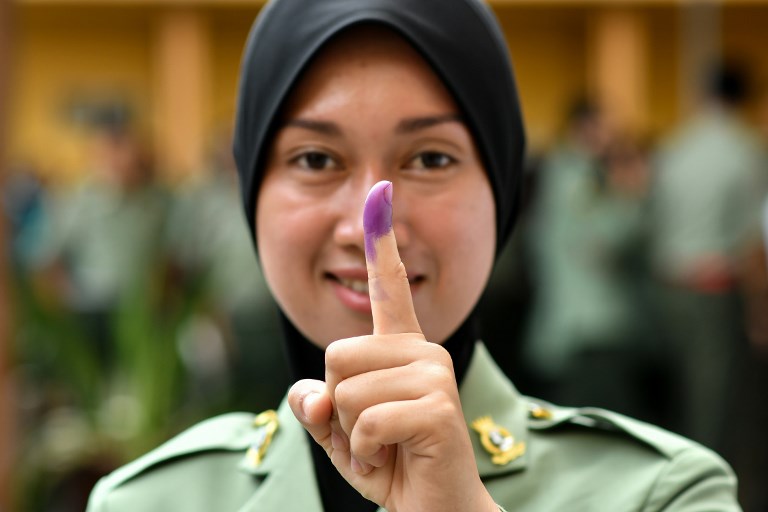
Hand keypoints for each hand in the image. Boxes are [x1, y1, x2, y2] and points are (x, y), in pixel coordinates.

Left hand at [288, 181, 497, 511]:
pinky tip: (391, 462)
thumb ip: (317, 407)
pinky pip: (364, 422)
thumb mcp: (339, 433)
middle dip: (336, 406)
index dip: (381, 241)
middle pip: (335, 354)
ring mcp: (434, 375)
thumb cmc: (391, 465)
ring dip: (349, 434)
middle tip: (370, 434)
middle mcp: (423, 350)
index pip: (388, 287)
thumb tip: (305, 392)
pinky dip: (363, 454)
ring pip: (344, 390)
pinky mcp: (438, 407)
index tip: (381, 190)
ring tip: (383, 448)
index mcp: (402, 348)